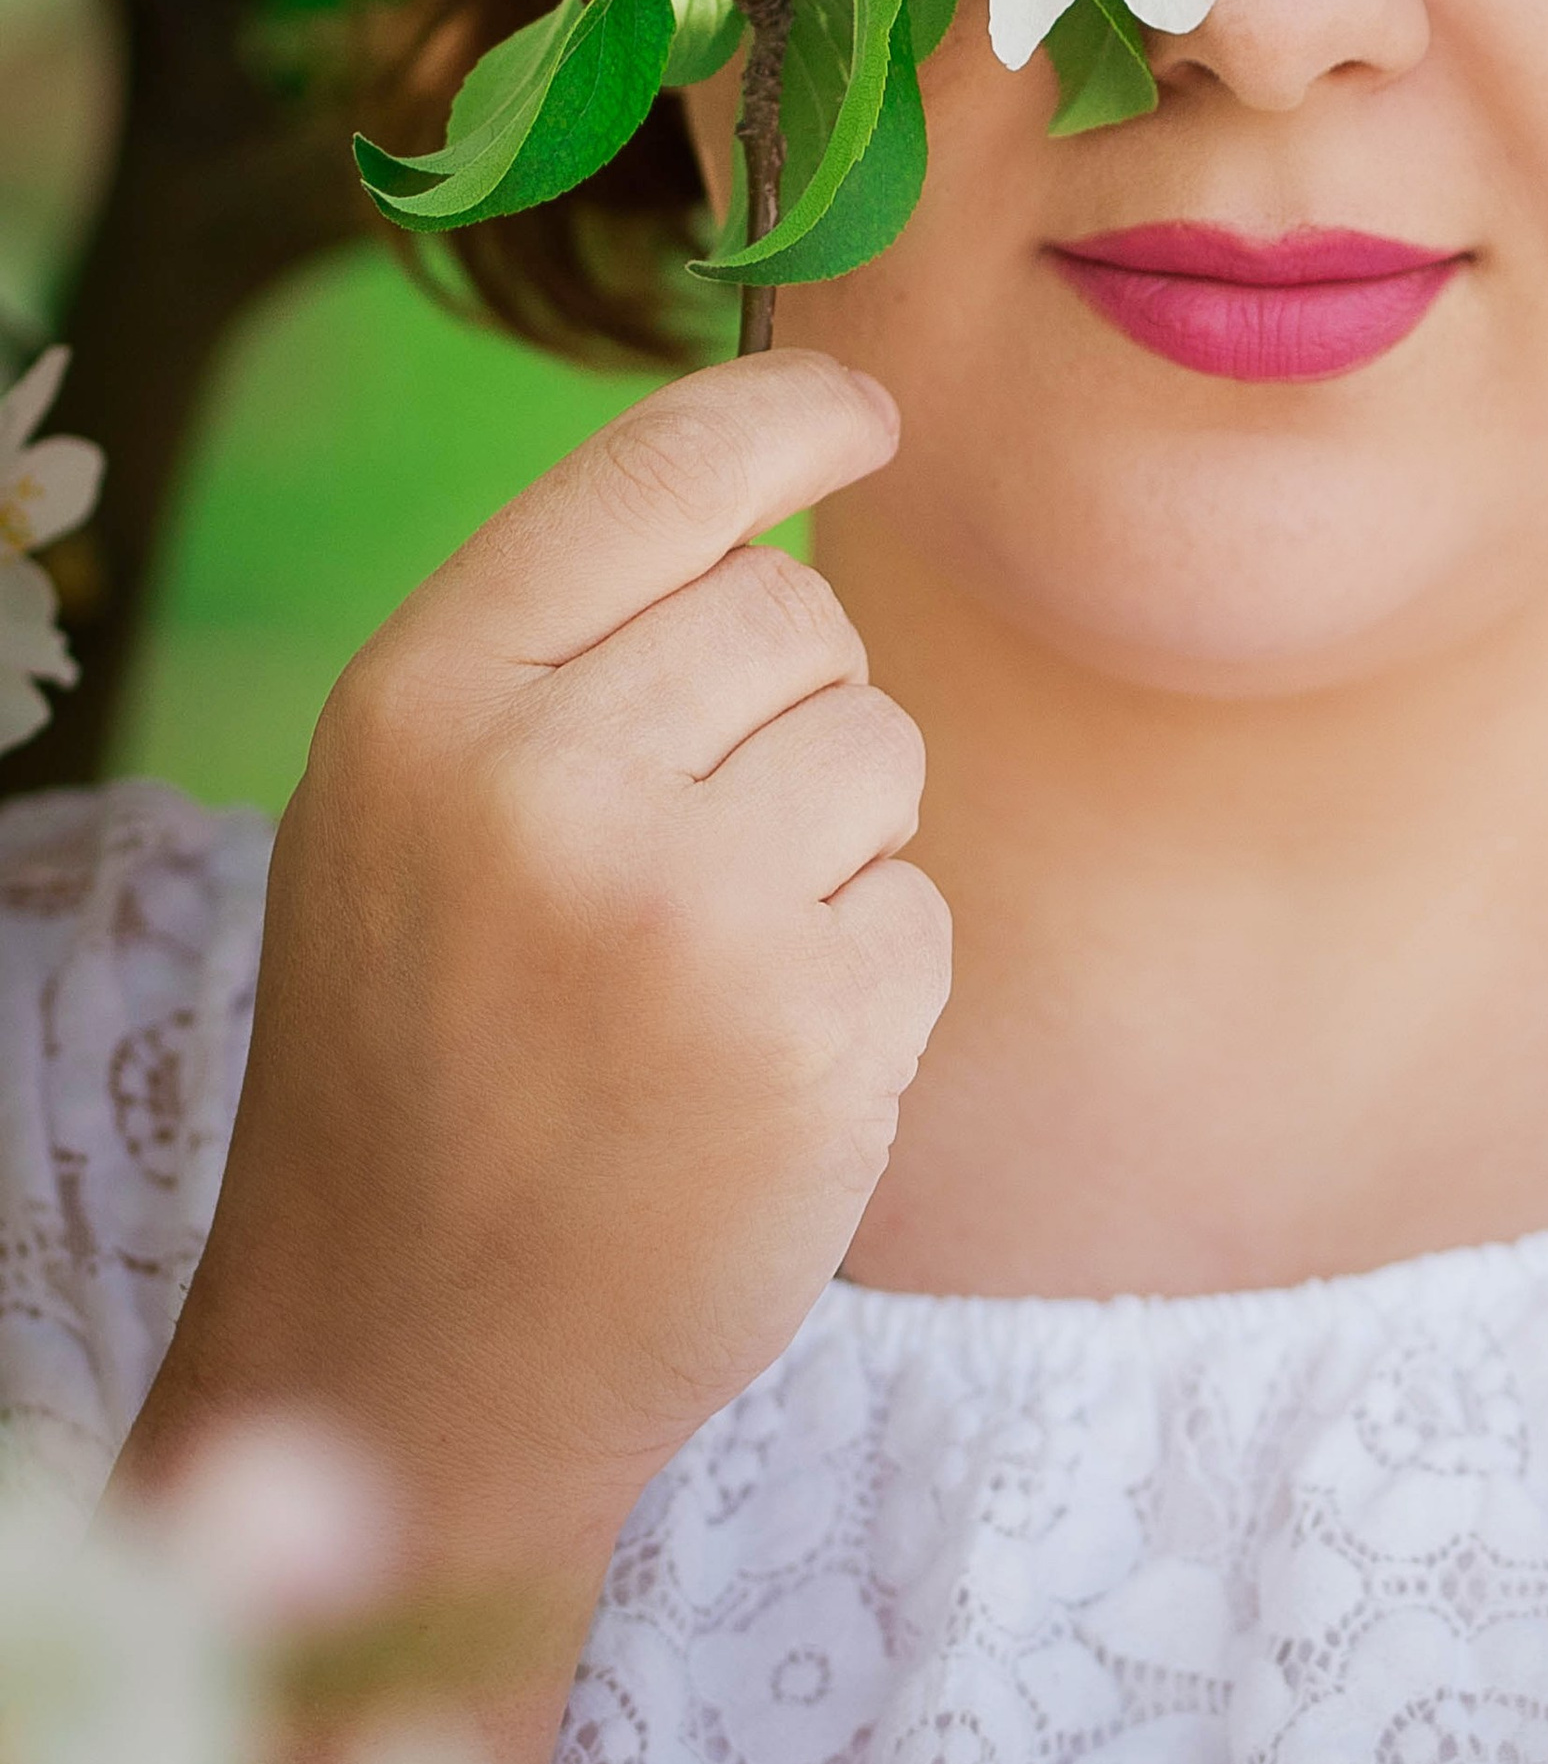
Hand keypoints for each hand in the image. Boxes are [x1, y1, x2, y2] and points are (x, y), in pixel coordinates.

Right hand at [122, 351, 947, 1615]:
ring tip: (699, 976)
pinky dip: (871, 980)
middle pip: (800, 610)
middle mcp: (541, 781)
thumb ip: (564, 642)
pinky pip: (923, 906)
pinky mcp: (808, 1034)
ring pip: (881, 744)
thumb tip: (788, 469)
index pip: (654, 471)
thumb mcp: (407, 807)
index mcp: (421, 698)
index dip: (786, 414)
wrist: (411, 1354)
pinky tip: (751, 1071)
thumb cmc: (427, 1048)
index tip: (865, 408)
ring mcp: (681, 912)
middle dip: (784, 710)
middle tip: (676, 863)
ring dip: (836, 844)